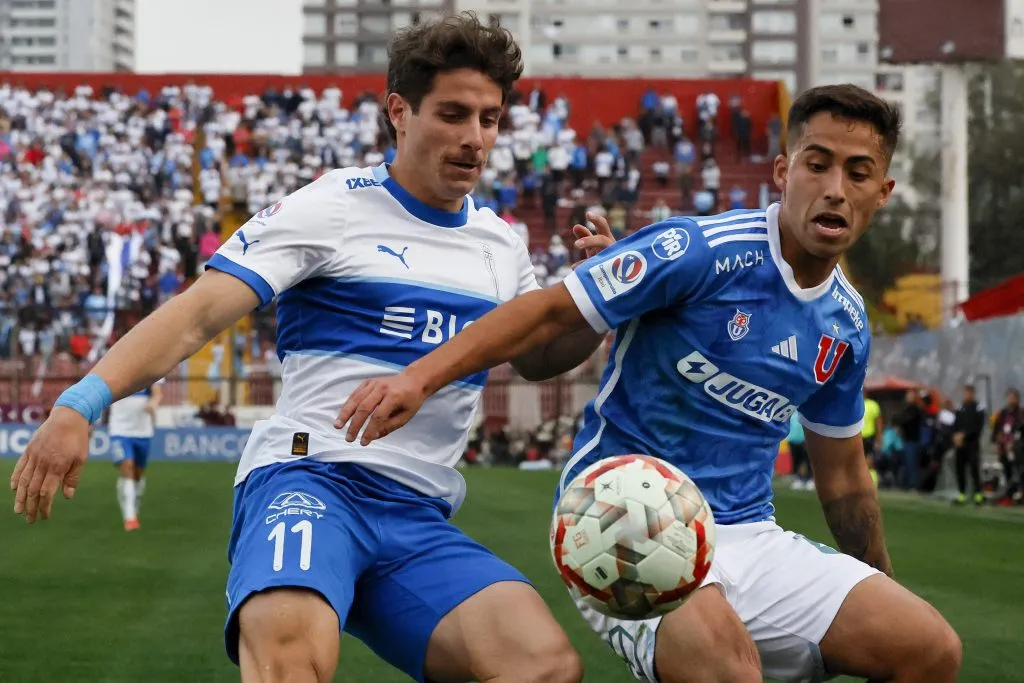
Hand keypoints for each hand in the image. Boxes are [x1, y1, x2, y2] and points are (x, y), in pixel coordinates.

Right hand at [10, 407, 89, 522]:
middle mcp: (43, 463)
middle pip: (32, 490)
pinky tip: (13, 489)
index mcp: (57, 467)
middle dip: (30, 507)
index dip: (44, 506)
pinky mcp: (29, 450)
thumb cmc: (77, 439)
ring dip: (20, 497)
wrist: (68, 417)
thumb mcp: (81, 459)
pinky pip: (19, 467)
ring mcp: (34, 456)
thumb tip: (67, 496)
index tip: (45, 516)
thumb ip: (72, 478)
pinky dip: (15, 479)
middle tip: (29, 519)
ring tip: (18, 510)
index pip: (46, 493)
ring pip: (23, 481)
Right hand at [334, 371, 428, 445]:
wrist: (413, 380)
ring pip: (356, 399)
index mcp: (394, 397)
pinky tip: (342, 415)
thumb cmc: (411, 401)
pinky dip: (348, 404)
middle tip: (348, 438)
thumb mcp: (406, 416)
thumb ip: (389, 427)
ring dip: (345, 414)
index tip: (363, 442)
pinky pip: (355, 394)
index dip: (369, 430)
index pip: (378, 416)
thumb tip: (373, 437)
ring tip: (337, 426)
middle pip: (364, 408)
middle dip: (354, 425)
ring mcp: (373, 383)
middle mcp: (382, 388)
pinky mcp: (368, 382)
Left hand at [570, 212, 615, 267]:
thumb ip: (585, 236)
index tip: (588, 214)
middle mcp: (610, 247)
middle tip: (576, 245)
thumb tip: (576, 226)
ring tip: (576, 252)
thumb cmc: (601, 257)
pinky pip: (596, 268)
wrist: (612, 275)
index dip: (596, 220)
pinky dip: (584, 266)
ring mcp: (610, 259)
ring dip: (589, 254)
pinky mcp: (608, 270)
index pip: (602, 226)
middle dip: (589, 241)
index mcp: (606, 238)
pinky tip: (574, 267)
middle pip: (602, 241)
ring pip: (602, 255)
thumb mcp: (592, 246)